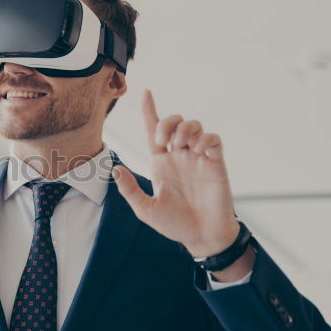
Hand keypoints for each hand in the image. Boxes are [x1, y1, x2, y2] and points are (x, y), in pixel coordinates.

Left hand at [111, 89, 239, 256]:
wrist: (202, 237)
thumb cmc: (175, 225)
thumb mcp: (146, 210)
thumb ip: (130, 190)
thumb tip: (115, 169)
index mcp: (160, 164)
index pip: (153, 131)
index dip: (150, 111)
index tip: (146, 93)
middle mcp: (178, 157)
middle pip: (174, 123)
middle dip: (168, 122)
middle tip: (164, 141)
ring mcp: (197, 159)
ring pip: (194, 126)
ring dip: (186, 129)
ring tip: (182, 145)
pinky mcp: (215, 163)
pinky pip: (213, 139)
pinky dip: (205, 139)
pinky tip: (198, 151)